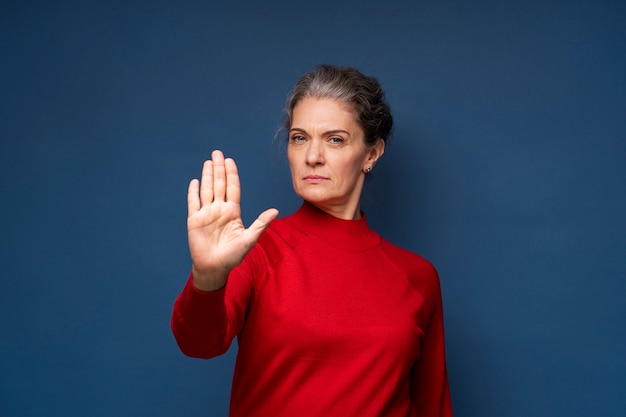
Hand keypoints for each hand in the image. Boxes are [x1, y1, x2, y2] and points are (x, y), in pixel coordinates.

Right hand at [187, 150, 278, 290]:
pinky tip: (195, 181)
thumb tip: (275, 211)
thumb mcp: (249, 239)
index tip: (230, 161)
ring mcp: (206, 214)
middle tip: (218, 153)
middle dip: (218, 168)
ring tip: (208, 162)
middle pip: (219, 184)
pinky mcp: (194, 220)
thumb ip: (260, 224)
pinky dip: (193, 192)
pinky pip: (193, 203)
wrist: (214, 268)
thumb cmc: (233, 256)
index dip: (231, 174)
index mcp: (232, 212)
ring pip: (206, 190)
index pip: (232, 188)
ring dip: (207, 176)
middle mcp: (219, 209)